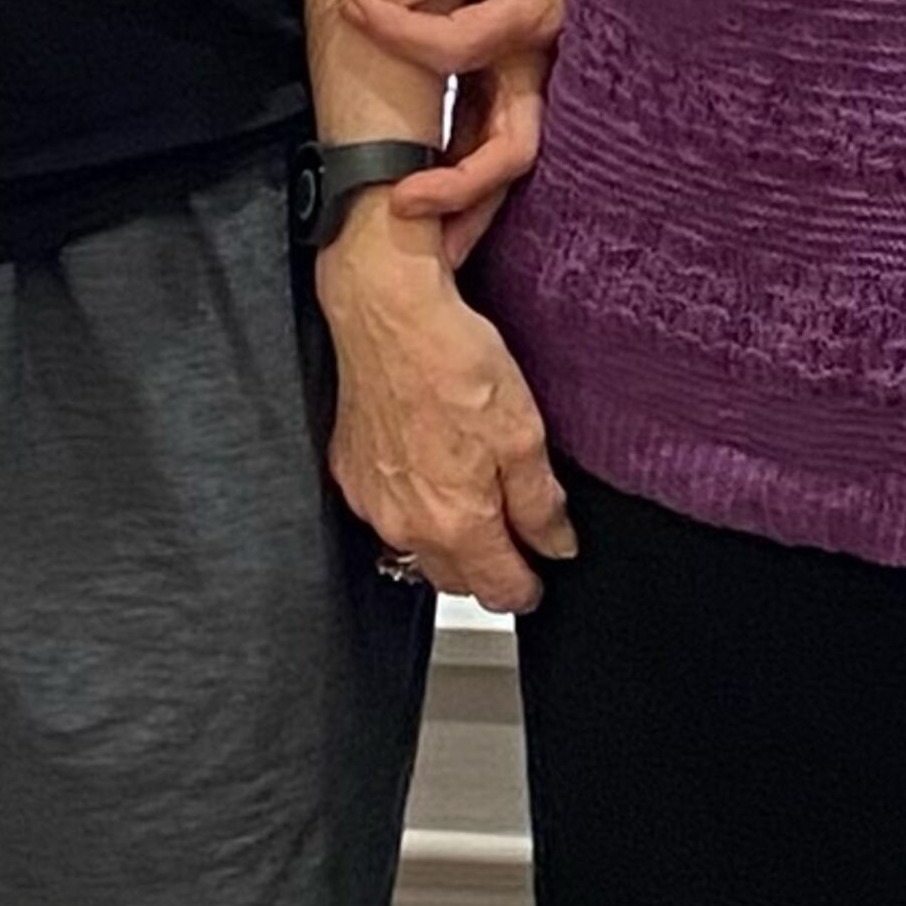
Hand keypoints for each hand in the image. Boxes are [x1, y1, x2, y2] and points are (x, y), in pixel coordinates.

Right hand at [313, 213, 577, 614]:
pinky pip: (388, 513)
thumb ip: (540, 503)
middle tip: (515, 537)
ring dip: (448, 542)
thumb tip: (555, 544)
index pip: (497, 590)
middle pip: (455, 579)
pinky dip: (414, 507)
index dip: (526, 589)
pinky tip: (432, 472)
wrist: (386, 315)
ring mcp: (372, 502)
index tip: (539, 580)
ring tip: (475, 501)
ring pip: (418, 550)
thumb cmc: (451, 363)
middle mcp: (406, 525)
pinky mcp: (350, 474)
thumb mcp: (523, 434)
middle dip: (488, 569)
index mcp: (455, 523)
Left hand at [340, 0, 568, 268]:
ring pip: (506, 160)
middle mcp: (539, 60)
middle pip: (512, 147)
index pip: (463, 46)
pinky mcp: (512, 82)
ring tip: (421, 246)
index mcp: (534, 13)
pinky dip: (465, 180)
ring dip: (466, 206)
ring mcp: (529, 78)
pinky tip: (431, 209)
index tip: (352, 7)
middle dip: (458, 184)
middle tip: (397, 202)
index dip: (403, 34)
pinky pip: (492, 142)